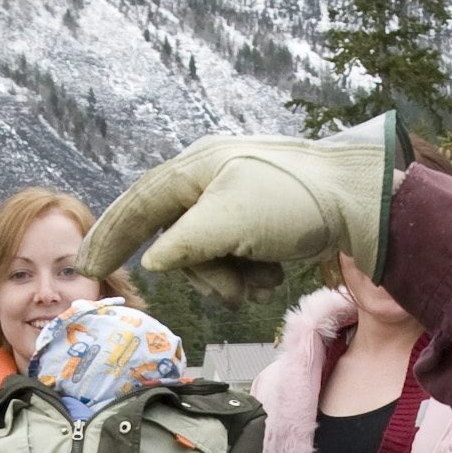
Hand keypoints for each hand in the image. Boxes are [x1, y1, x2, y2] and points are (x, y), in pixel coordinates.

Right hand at [79, 114, 400, 307]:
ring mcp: (237, 201)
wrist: (363, 203)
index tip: (87, 268)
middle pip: (177, 242)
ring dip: (234, 277)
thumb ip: (182, 245)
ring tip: (266, 276)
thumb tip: (155, 261)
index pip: (139, 204)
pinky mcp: (261, 221)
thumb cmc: (296, 203)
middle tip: (237, 284)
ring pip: (208, 256)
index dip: (111, 237)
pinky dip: (253, 272)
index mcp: (197, 168)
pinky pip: (237, 257)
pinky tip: (278, 270)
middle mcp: (212, 180)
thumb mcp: (228, 224)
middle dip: (207, 272)